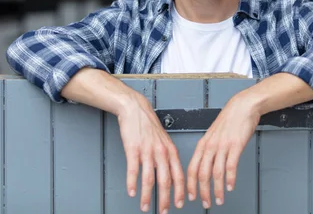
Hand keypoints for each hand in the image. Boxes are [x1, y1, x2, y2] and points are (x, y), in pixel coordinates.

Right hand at [117, 93, 184, 212]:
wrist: (136, 109)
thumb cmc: (149, 125)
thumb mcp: (164, 141)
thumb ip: (168, 157)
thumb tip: (170, 176)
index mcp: (171, 151)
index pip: (179, 176)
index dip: (180, 192)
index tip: (180, 204)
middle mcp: (161, 152)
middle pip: (166, 181)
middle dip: (166, 200)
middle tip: (164, 211)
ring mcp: (147, 151)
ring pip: (149, 179)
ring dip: (147, 196)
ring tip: (144, 207)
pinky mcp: (133, 149)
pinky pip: (133, 170)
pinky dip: (132, 183)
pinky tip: (131, 192)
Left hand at [186, 94, 259, 207]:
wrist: (242, 106)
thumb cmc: (229, 120)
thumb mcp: (213, 134)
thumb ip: (209, 149)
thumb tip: (206, 165)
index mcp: (203, 144)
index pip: (192, 168)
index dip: (190, 184)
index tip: (190, 196)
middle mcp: (210, 146)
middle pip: (202, 174)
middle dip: (203, 192)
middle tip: (205, 203)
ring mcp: (223, 146)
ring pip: (216, 173)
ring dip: (217, 189)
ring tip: (219, 199)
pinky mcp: (235, 145)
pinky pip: (231, 166)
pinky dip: (230, 179)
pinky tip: (230, 186)